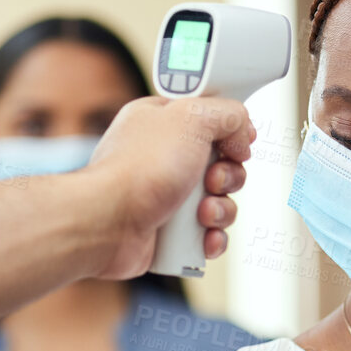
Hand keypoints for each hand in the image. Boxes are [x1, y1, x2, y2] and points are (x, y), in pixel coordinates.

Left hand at [84, 96, 253, 278]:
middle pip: (220, 164)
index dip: (229, 132)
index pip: (209, 120)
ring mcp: (163, 197)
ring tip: (202, 214)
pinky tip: (203, 237)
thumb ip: (226, 112)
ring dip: (222, 210)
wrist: (108, 224)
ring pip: (217, 202)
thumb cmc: (139, 170)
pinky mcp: (166, 232)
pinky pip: (205, 234)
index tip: (238, 143)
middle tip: (212, 180)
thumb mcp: (191, 118)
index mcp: (161, 123)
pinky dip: (211, 238)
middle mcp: (161, 158)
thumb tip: (242, 132)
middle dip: (228, 176)